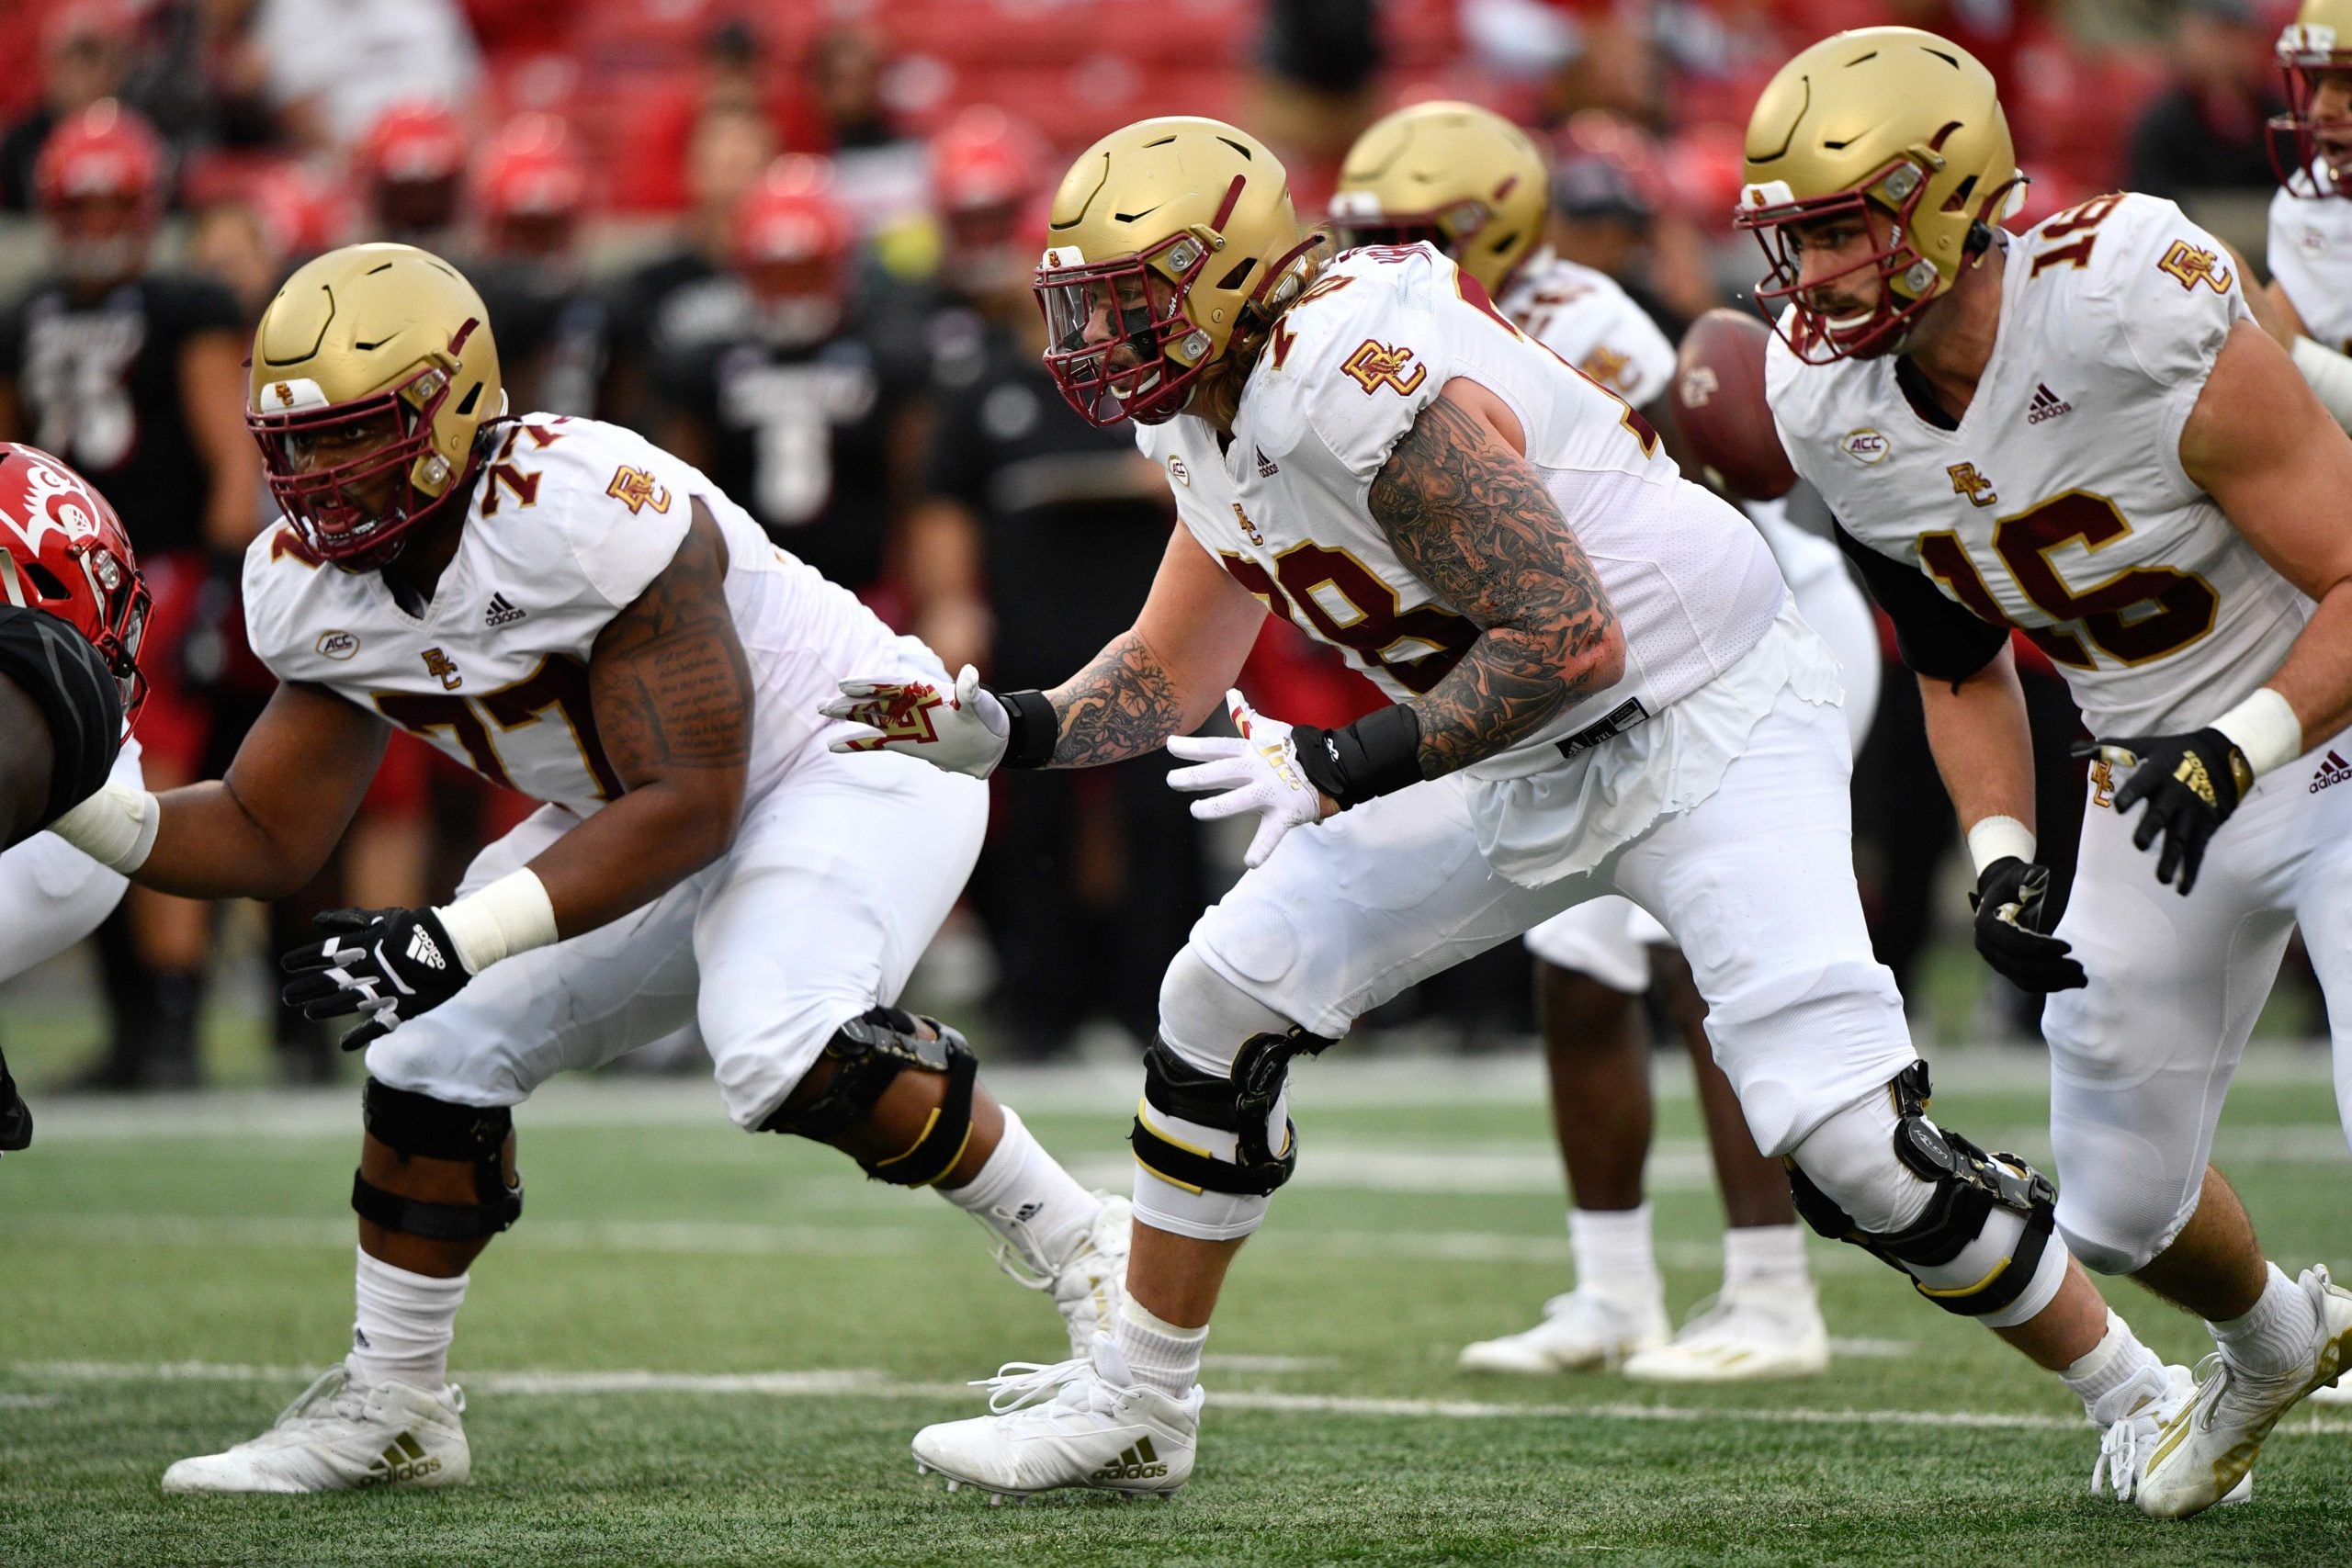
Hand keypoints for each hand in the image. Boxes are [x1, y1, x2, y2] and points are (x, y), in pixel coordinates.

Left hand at [281, 907, 469, 1050]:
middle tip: (287, 997)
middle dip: (307, 988)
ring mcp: (389, 988)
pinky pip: (382, 1023)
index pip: (328, 952)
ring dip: (327, 1008)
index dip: (305, 959)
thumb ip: (350, 920)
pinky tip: (345, 1045)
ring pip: (350, 1001)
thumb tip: (317, 920)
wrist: (459, 942)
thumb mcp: (382, 918)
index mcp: (367, 944)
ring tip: (308, 1013)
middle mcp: (373, 967)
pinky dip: (363, 1035)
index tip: (285, 965)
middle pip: (333, 979)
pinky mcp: (407, 1005)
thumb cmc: (418, 927)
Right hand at [822, 664, 1008, 776]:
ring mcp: (904, 723)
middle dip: (850, 701)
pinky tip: (832, 746)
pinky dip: (855, 743)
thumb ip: (971, 692)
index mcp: (924, 691)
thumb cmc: (987, 718)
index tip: (847, 685)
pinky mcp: (903, 741)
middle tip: (823, 705)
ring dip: (846, 714)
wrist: (989, 742)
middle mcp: (909, 704)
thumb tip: (970, 675)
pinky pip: (874, 742)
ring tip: (821, 711)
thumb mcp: (981, 705)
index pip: (892, 685)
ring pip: (869, 716)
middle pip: (874, 700)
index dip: (870, 685)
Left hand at [1166, 690, 1334, 867]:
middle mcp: (1258, 769)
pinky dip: (1263, 848)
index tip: (1170, 744)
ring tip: (1197, 810)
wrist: (1335, 765)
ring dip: (1219, 806)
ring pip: (1242, 800)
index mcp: (1252, 751)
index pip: (1218, 747)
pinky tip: (1250, 861)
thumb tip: (1231, 694)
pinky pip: (1272, 833)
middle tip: (1171, 780)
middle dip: (1197, 775)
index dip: (1194, 747)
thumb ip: (1246, 716)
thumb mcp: (1270, 730)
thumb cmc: (1296, 749)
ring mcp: (1272, 791)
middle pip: (1224, 771)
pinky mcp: (1287, 813)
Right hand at [1970, 858, 2085, 992]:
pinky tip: (2067, 982)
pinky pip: (2023, 982)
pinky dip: (2046, 985)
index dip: (2042, 948)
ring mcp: (1992, 958)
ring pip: (2022, 978)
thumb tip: (2053, 885)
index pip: (2015, 943)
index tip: (2069, 947)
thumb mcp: (2022, 874)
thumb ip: (2034, 879)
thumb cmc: (2015, 881)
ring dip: (2053, 982)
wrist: (1998, 890)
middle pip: (2020, 966)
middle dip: (2052, 970)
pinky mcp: (2002, 966)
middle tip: (2081, 969)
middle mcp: (1985, 944)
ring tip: (2081, 980)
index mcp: (1987, 922)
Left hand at [2074, 729, 2250, 894]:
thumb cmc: (2175, 751)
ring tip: (2162, 879)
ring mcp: (2193, 811)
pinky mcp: (2207, 825)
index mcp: (2158, 773)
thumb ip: (2111, 749)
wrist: (2224, 754)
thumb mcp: (2146, 744)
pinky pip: (2198, 849)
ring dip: (2172, 859)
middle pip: (2162, 813)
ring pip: (2180, 837)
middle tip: (2139, 845)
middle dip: (2151, 828)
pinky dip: (2192, 870)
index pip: (2143, 783)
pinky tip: (2182, 888)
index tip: (2119, 807)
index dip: (2131, 794)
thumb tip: (2074, 750)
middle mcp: (2176, 793)